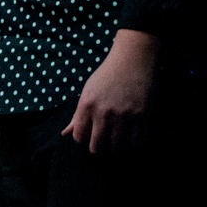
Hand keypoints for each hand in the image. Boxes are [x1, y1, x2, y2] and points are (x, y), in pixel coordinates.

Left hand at [63, 29, 158, 153]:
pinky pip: (137, 143)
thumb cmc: (108, 74)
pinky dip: (135, 143)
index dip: (85, 139)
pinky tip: (134, 135)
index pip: (79, 137)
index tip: (92, 134)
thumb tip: (65, 134)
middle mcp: (102, 113)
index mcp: (86, 105)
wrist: (134, 58)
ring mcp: (123, 116)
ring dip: (119, 147)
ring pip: (118, 149)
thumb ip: (77, 115)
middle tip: (107, 142)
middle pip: (97, 148)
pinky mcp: (141, 116)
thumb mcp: (88, 91)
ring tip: (121, 140)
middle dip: (101, 148)